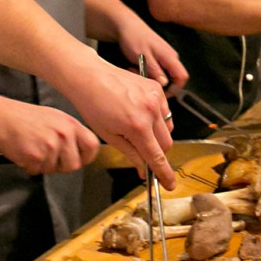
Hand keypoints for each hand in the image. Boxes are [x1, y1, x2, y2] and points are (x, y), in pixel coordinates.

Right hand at [0, 98, 99, 173]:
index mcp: (69, 123)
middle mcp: (63, 134)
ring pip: (54, 170)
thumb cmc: (23, 117)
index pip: (92, 145)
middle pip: (74, 164)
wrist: (0, 117)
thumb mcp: (53, 117)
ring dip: (43, 165)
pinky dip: (30, 166)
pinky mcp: (36, 156)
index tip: (80, 159)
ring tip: (32, 149)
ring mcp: (50, 146)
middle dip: (62, 166)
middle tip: (49, 158)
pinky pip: (37, 171)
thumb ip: (68, 132)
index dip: (87, 157)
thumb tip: (79, 150)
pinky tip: (24, 152)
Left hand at [59, 56, 174, 188]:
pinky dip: (158, 117)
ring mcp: (156, 97)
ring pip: (168, 128)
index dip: (164, 174)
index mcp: (137, 127)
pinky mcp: (156, 87)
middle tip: (143, 152)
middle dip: (158, 152)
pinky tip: (140, 113)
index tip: (170, 184)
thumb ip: (131, 154)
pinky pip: (165, 111)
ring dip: (158, 135)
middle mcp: (150, 111)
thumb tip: (142, 170)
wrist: (90, 77)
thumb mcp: (108, 136)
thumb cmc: (93, 105)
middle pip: (167, 144)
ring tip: (137, 129)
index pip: (157, 157)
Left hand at [112, 16, 189, 93]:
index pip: (182, 77)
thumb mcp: (143, 57)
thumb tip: (165, 84)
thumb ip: (155, 71)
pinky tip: (133, 66)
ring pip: (161, 74)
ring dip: (148, 77)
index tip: (161, 94)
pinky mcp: (155, 56)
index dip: (175, 89)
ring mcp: (163, 56)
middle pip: (171, 78)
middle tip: (141, 79)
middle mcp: (170, 57)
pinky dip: (145, 71)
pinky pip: (155, 69)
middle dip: (157, 83)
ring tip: (133, 69)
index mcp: (170, 57)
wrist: (125, 25)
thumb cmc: (134, 39)